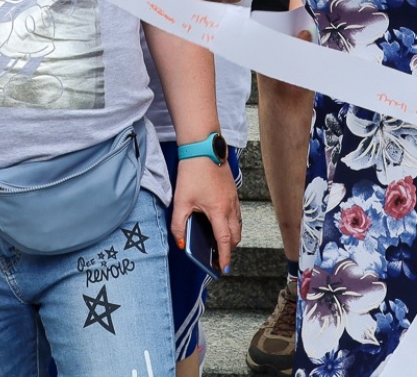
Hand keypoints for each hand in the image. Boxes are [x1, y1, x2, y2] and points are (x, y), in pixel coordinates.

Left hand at [171, 156, 241, 273]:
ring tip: (219, 241)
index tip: (223, 269)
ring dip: (231, 235)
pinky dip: (231, 222)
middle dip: (229, 248)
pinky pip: (236, 213)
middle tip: (218, 255)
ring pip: (238, 224)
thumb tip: (180, 242)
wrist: (203, 148)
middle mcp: (230, 207)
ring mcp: (234, 199)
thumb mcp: (181, 201)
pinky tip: (219, 221)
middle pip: (236, 235)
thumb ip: (179, 225)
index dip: (224, 257)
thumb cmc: (192, 172)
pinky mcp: (233, 191)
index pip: (225, 241)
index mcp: (219, 211)